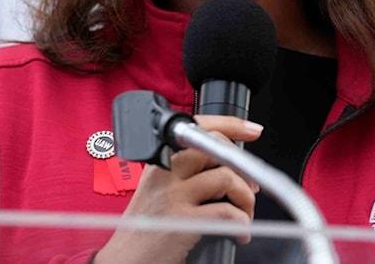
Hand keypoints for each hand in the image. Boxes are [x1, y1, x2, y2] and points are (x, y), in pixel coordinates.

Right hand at [92, 115, 263, 263]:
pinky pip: (226, 212)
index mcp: (159, 161)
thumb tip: (227, 167)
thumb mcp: (158, 192)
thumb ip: (184, 174)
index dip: (230, 125)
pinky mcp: (182, 222)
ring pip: (226, 177)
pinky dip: (241, 222)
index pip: (197, 127)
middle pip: (215, 148)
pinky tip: (239, 233)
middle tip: (251, 186)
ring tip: (246, 213)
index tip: (251, 129)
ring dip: (246, 196)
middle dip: (244, 166)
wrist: (124, 261)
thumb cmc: (143, 231)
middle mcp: (164, 173)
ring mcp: (172, 196)